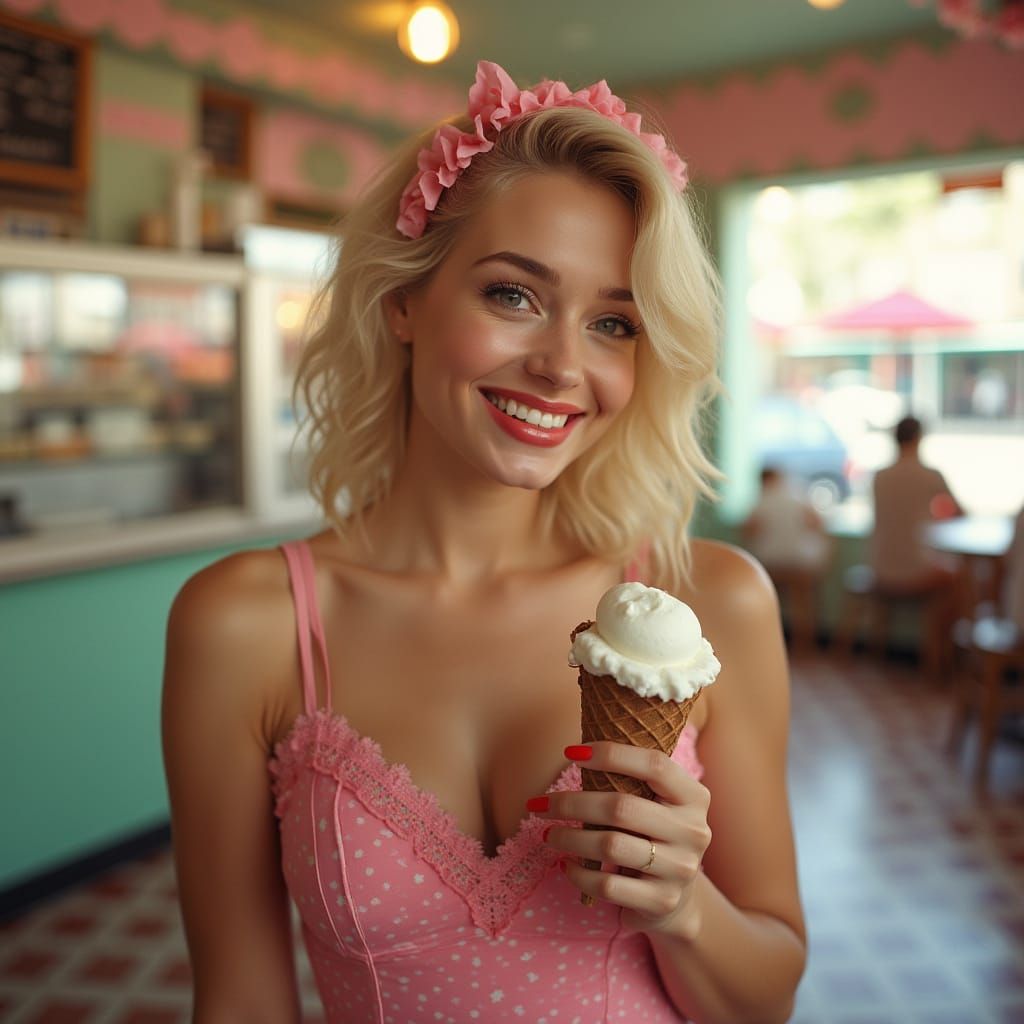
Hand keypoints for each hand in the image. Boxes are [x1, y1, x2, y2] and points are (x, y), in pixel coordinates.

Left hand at [527, 741, 711, 937]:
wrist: (675, 900)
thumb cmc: (652, 837)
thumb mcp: (656, 806)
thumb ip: (632, 782)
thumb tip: (576, 753)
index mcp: (694, 797)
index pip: (655, 765)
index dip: (612, 754)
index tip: (571, 752)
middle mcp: (693, 831)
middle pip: (621, 807)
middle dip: (572, 804)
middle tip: (539, 804)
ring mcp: (680, 869)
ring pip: (610, 846)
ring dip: (569, 839)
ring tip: (547, 835)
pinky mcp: (661, 901)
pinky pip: (607, 885)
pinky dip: (578, 874)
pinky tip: (566, 865)